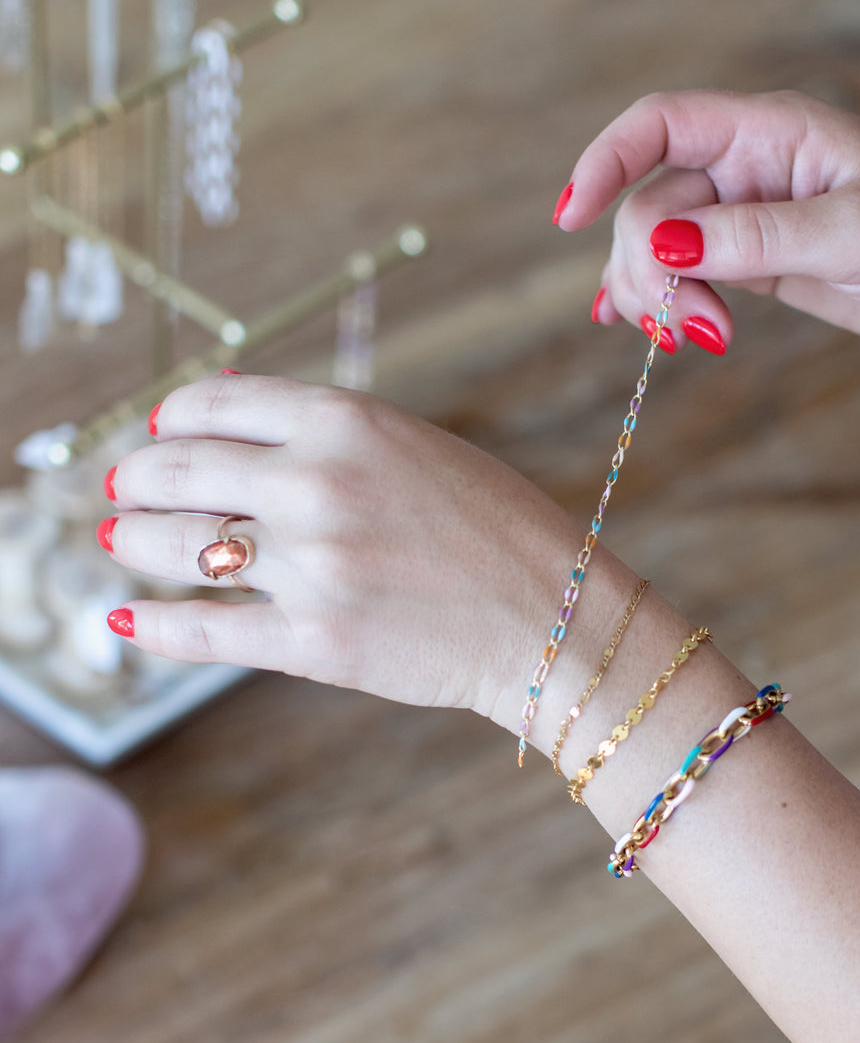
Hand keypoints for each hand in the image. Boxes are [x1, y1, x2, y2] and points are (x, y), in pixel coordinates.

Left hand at [100, 374, 603, 725]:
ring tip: (122, 543)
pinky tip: (127, 621)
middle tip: (122, 492)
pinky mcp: (312, 639)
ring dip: (132, 542)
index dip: (169, 419)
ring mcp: (310, 564)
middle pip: (176, 469)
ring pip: (173, 546)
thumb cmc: (496, 528)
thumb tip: (230, 410)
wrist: (554, 619)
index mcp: (345, 422)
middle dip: (134, 479)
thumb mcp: (414, 448)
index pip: (211, 402)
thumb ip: (326, 431)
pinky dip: (153, 626)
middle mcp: (316, 483)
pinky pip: (202, 629)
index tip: (158, 434)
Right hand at [558, 89, 859, 378]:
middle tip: (690, 328)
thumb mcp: (856, 233)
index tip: (573, 217)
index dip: (607, 161)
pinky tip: (647, 329)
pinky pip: (684, 275)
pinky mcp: (754, 262)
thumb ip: (758, 236)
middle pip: (651, 203)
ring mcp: (747, 216)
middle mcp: (749, 166)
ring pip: (659, 247)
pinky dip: (659, 304)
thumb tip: (665, 247)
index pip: (661, 124)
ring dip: (657, 297)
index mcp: (773, 131)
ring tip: (698, 341)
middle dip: (651, 268)